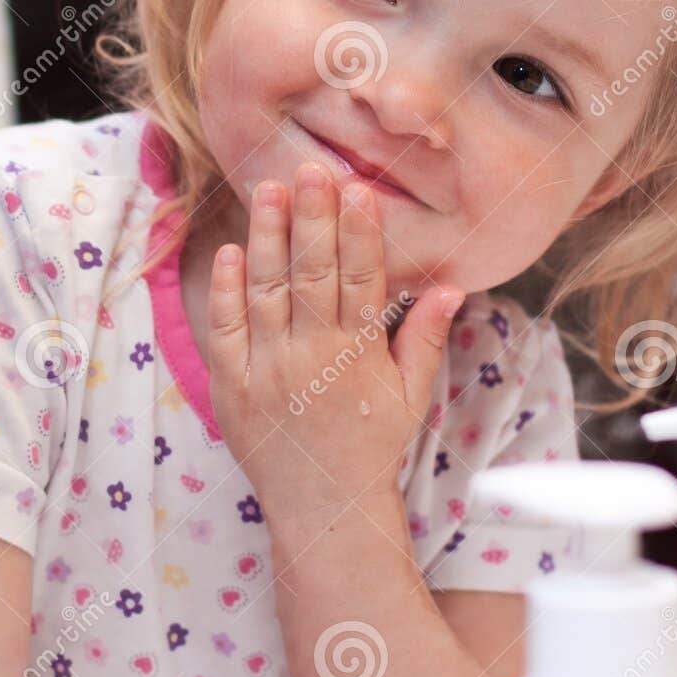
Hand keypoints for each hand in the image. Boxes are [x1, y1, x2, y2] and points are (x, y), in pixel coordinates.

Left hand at [205, 161, 465, 531]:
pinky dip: (227, 289)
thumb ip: (424, 337)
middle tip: (312, 169)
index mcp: (358, 355)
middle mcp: (312, 358)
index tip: (360, 190)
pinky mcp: (231, 384)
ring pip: (266, 291)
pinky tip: (230, 250)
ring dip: (267, 237)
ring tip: (267, 189)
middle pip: (313, 275)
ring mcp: (267, 370)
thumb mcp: (410, 395)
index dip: (360, 233)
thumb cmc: (370, 445)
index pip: (361, 280)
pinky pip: (225, 329)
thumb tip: (451, 284)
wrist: (322, 507)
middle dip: (313, 219)